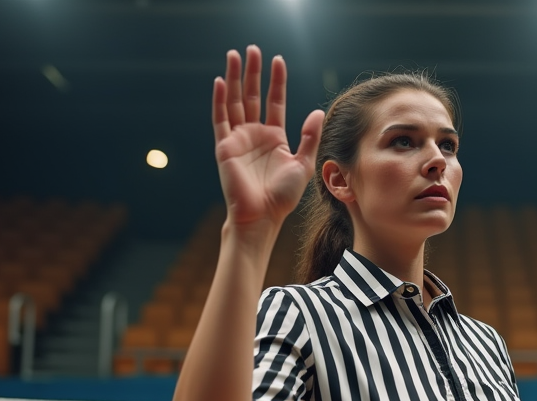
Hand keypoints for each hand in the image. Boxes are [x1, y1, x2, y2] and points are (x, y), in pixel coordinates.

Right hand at [214, 46, 323, 228]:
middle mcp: (255, 134)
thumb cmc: (283, 196)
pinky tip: (219, 82)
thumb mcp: (303, 164)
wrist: (262, 216)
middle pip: (252, 95)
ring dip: (234, 78)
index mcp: (274, 137)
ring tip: (234, 55)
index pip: (274, 101)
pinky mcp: (224, 147)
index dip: (276, 81)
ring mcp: (238, 139)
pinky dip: (219, 100)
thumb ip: (309, 137)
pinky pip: (220, 119)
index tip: (278, 60)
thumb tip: (317, 112)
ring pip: (234, 101)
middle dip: (252, 72)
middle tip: (252, 49)